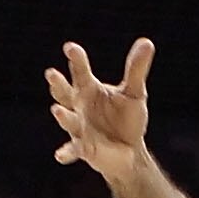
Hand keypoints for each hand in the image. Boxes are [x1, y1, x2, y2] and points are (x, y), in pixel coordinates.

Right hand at [47, 38, 154, 181]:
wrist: (129, 152)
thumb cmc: (126, 119)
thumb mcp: (134, 93)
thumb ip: (136, 69)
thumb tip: (147, 42)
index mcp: (89, 90)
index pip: (80, 71)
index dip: (76, 59)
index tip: (70, 47)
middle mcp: (79, 107)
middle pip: (65, 93)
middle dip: (58, 85)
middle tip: (51, 73)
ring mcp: (79, 128)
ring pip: (68, 120)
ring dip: (62, 116)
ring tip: (57, 110)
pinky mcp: (84, 149)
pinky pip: (73, 150)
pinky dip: (66, 152)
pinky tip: (60, 155)